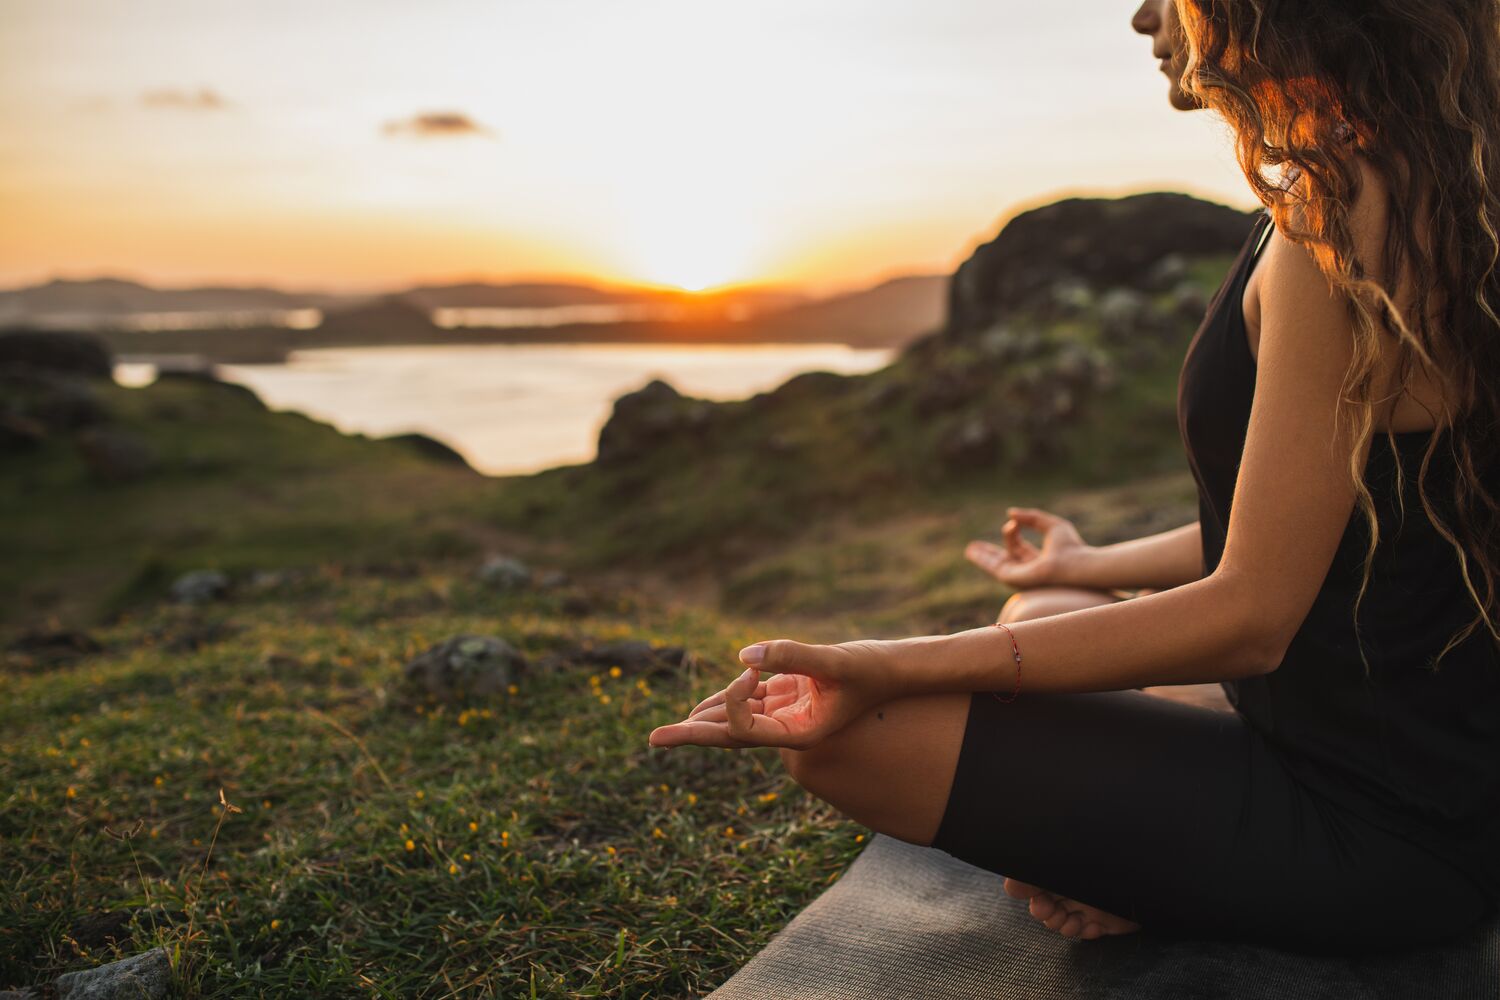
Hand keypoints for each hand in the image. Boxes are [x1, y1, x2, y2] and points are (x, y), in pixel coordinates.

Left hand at [646, 640, 896, 750]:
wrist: (898, 670)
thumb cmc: (873, 670)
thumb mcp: (835, 661)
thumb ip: (793, 655)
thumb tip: (745, 654)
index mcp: (799, 734)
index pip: (747, 729)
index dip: (734, 701)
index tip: (747, 671)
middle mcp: (789, 727)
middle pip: (732, 735)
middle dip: (693, 734)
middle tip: (653, 738)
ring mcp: (789, 710)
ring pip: (739, 717)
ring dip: (707, 717)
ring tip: (670, 728)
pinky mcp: (793, 692)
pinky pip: (753, 698)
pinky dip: (731, 695)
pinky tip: (711, 698)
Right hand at [966, 506, 1089, 588]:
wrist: (1074, 564)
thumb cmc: (1070, 547)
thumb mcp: (1051, 525)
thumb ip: (1032, 517)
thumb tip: (1011, 513)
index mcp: (1039, 561)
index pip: (1019, 547)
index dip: (1012, 532)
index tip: (1013, 522)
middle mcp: (1028, 571)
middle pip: (1004, 561)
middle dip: (990, 554)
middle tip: (975, 547)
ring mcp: (1020, 576)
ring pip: (996, 565)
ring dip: (982, 557)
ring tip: (969, 549)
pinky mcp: (1012, 578)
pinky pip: (994, 567)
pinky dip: (983, 557)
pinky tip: (973, 549)